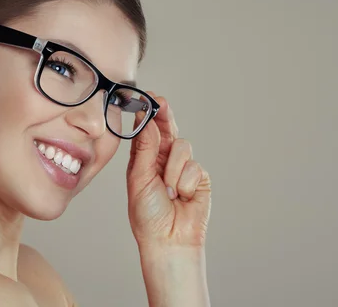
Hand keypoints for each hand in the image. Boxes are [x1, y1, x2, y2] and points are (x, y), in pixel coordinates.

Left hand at [126, 93, 210, 249]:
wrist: (169, 240)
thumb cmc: (148, 215)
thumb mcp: (139, 179)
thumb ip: (144, 150)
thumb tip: (146, 121)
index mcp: (145, 159)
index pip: (147, 131)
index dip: (148, 114)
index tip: (146, 98)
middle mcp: (163, 159)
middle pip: (167, 130)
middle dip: (165, 116)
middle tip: (161, 102)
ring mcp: (182, 167)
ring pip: (181, 146)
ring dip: (172, 168)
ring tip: (168, 189)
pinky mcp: (199, 177)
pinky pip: (193, 166)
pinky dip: (185, 182)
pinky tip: (182, 196)